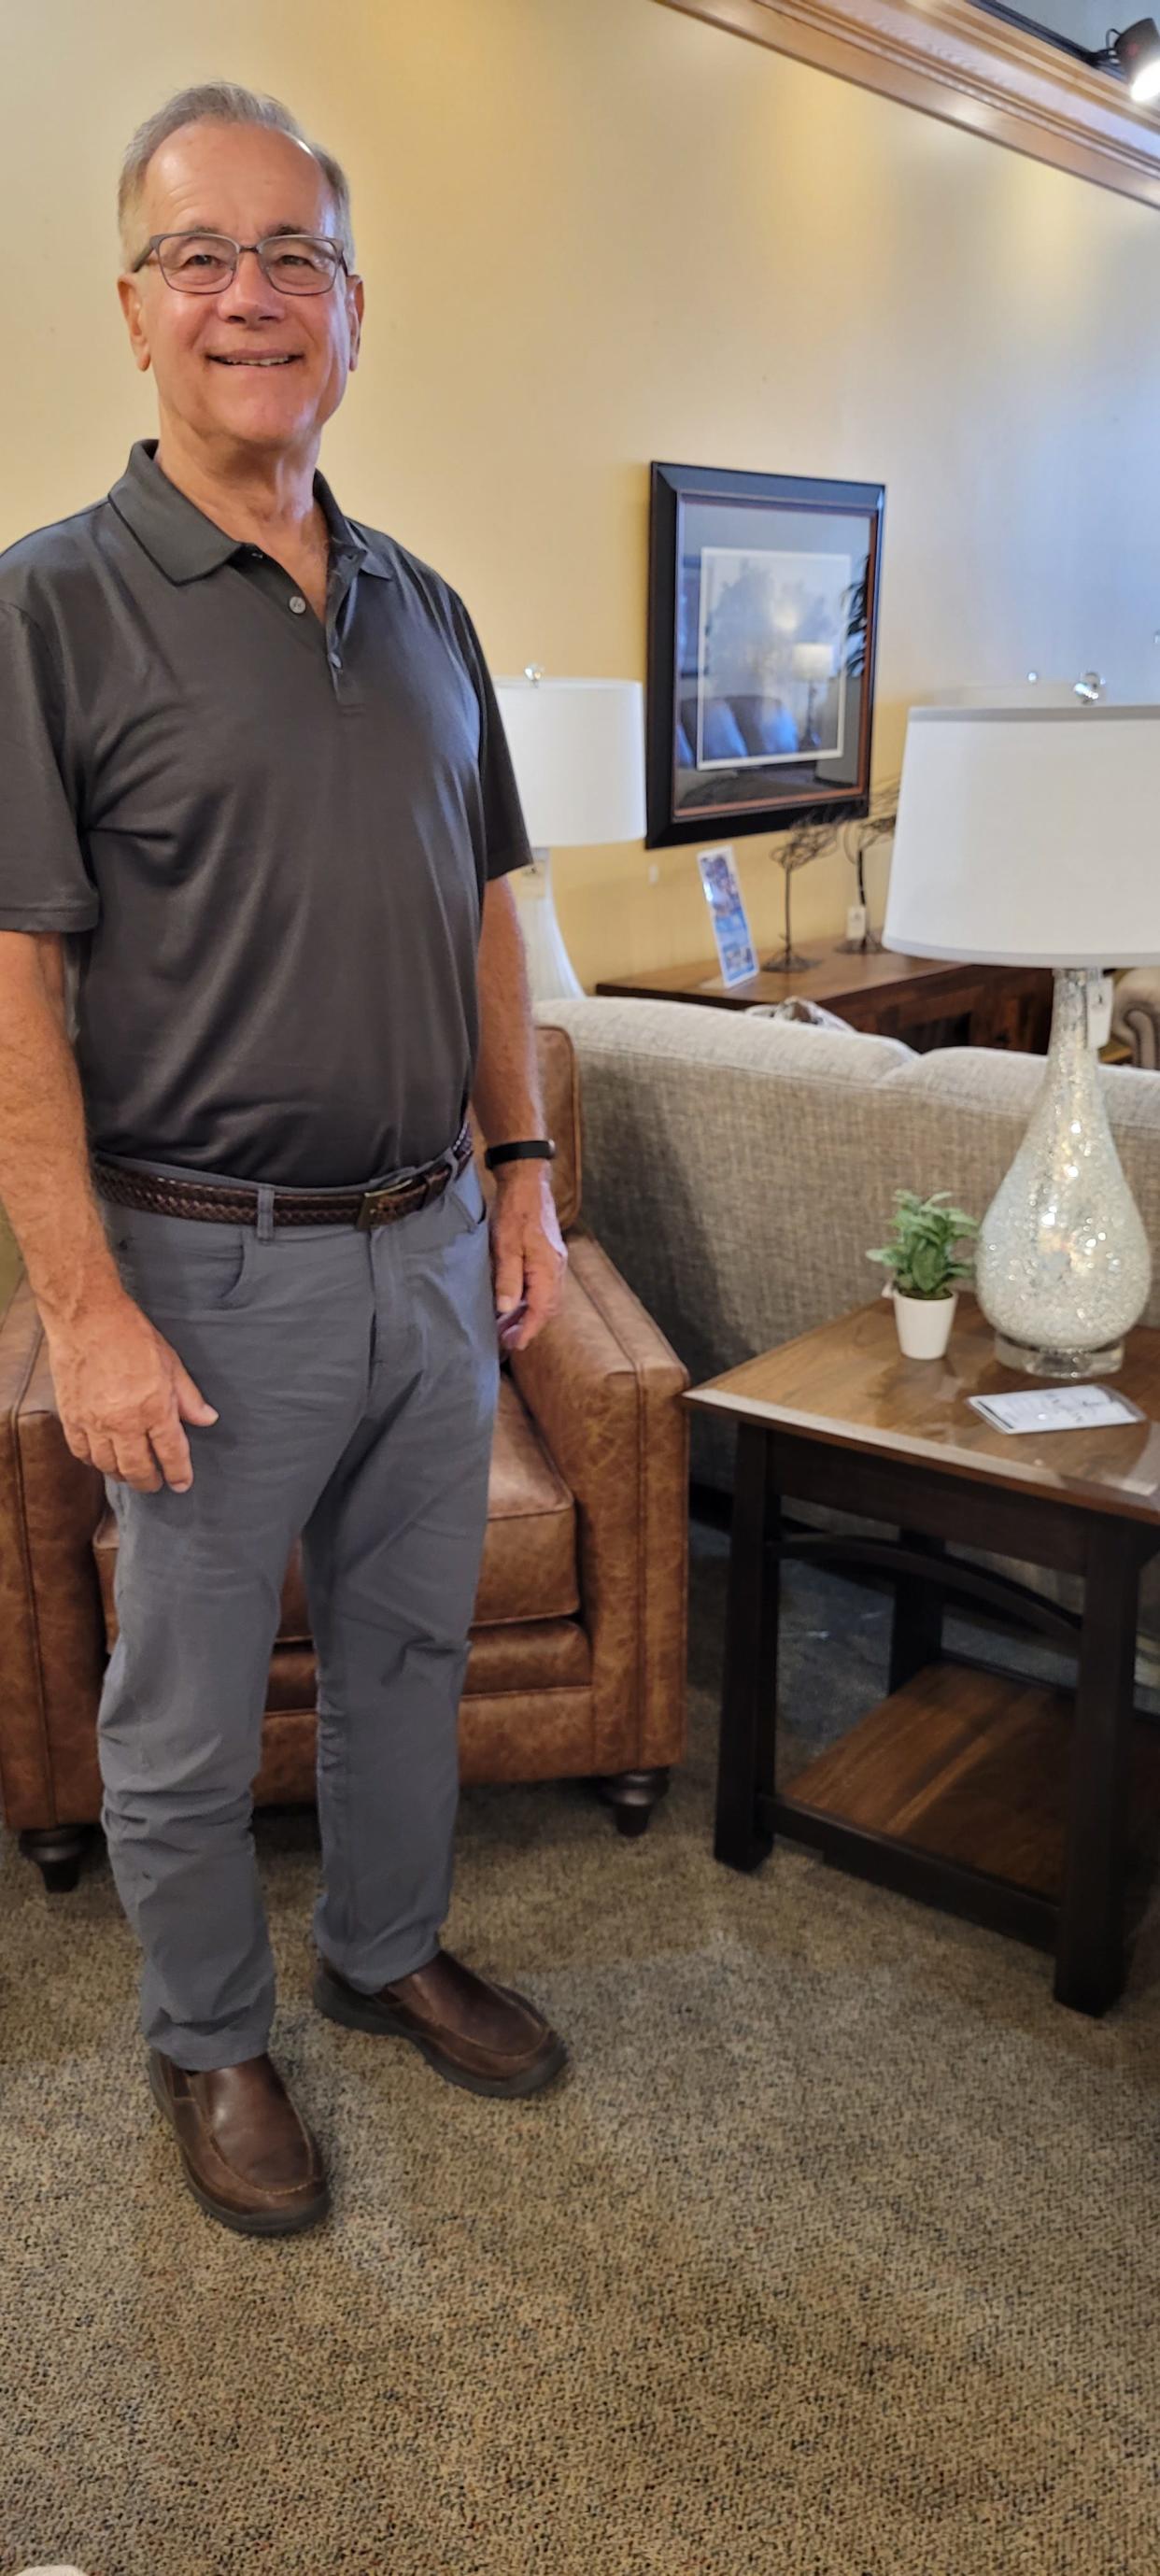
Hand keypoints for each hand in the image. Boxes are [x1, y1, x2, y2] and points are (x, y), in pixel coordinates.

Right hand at [45, 1292, 219, 1492]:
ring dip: (122, 1474)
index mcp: (154, 1408)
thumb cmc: (133, 1336)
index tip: (182, 1483)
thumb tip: (208, 1419)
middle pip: (137, 1469)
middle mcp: (123, 1422)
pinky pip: (81, 1452)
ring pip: (108, 1466)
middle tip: (156, 1483)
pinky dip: (94, 1461)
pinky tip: (103, 1459)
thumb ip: (189, 1398)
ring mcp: (94, 1422)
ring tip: (131, 1473)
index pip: (171, 1454)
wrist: (87, 1319)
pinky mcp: (71, 1417)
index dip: (179, 1473)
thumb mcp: (171, 1363)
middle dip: (150, 1482)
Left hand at [489, 1161, 566, 1351]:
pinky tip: (514, 1302)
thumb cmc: (515, 1211)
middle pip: (547, 1308)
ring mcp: (555, 1261)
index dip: (528, 1331)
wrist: (527, 1182)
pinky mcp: (549, 1255)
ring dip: (528, 1314)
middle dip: (528, 1327)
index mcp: (547, 1269)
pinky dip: (530, 1300)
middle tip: (507, 1340)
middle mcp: (556, 1268)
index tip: (515, 1345)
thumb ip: (507, 1279)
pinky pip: (543, 1286)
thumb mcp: (505, 1246)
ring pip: (546, 1298)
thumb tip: (506, 1309)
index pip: (541, 1310)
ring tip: (507, 1326)